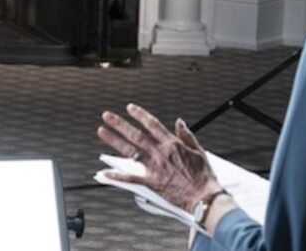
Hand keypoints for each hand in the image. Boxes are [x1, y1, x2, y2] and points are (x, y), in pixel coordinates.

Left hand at [98, 103, 221, 212]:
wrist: (203, 196)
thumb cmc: (203, 177)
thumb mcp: (199, 150)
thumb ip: (187, 134)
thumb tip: (179, 122)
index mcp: (172, 144)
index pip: (152, 124)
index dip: (139, 114)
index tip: (130, 108)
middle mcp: (160, 153)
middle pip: (136, 134)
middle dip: (120, 124)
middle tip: (107, 116)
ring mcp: (154, 167)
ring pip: (130, 150)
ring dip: (114, 140)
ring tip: (102, 132)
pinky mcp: (151, 182)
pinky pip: (131, 178)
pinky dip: (117, 176)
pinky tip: (105, 173)